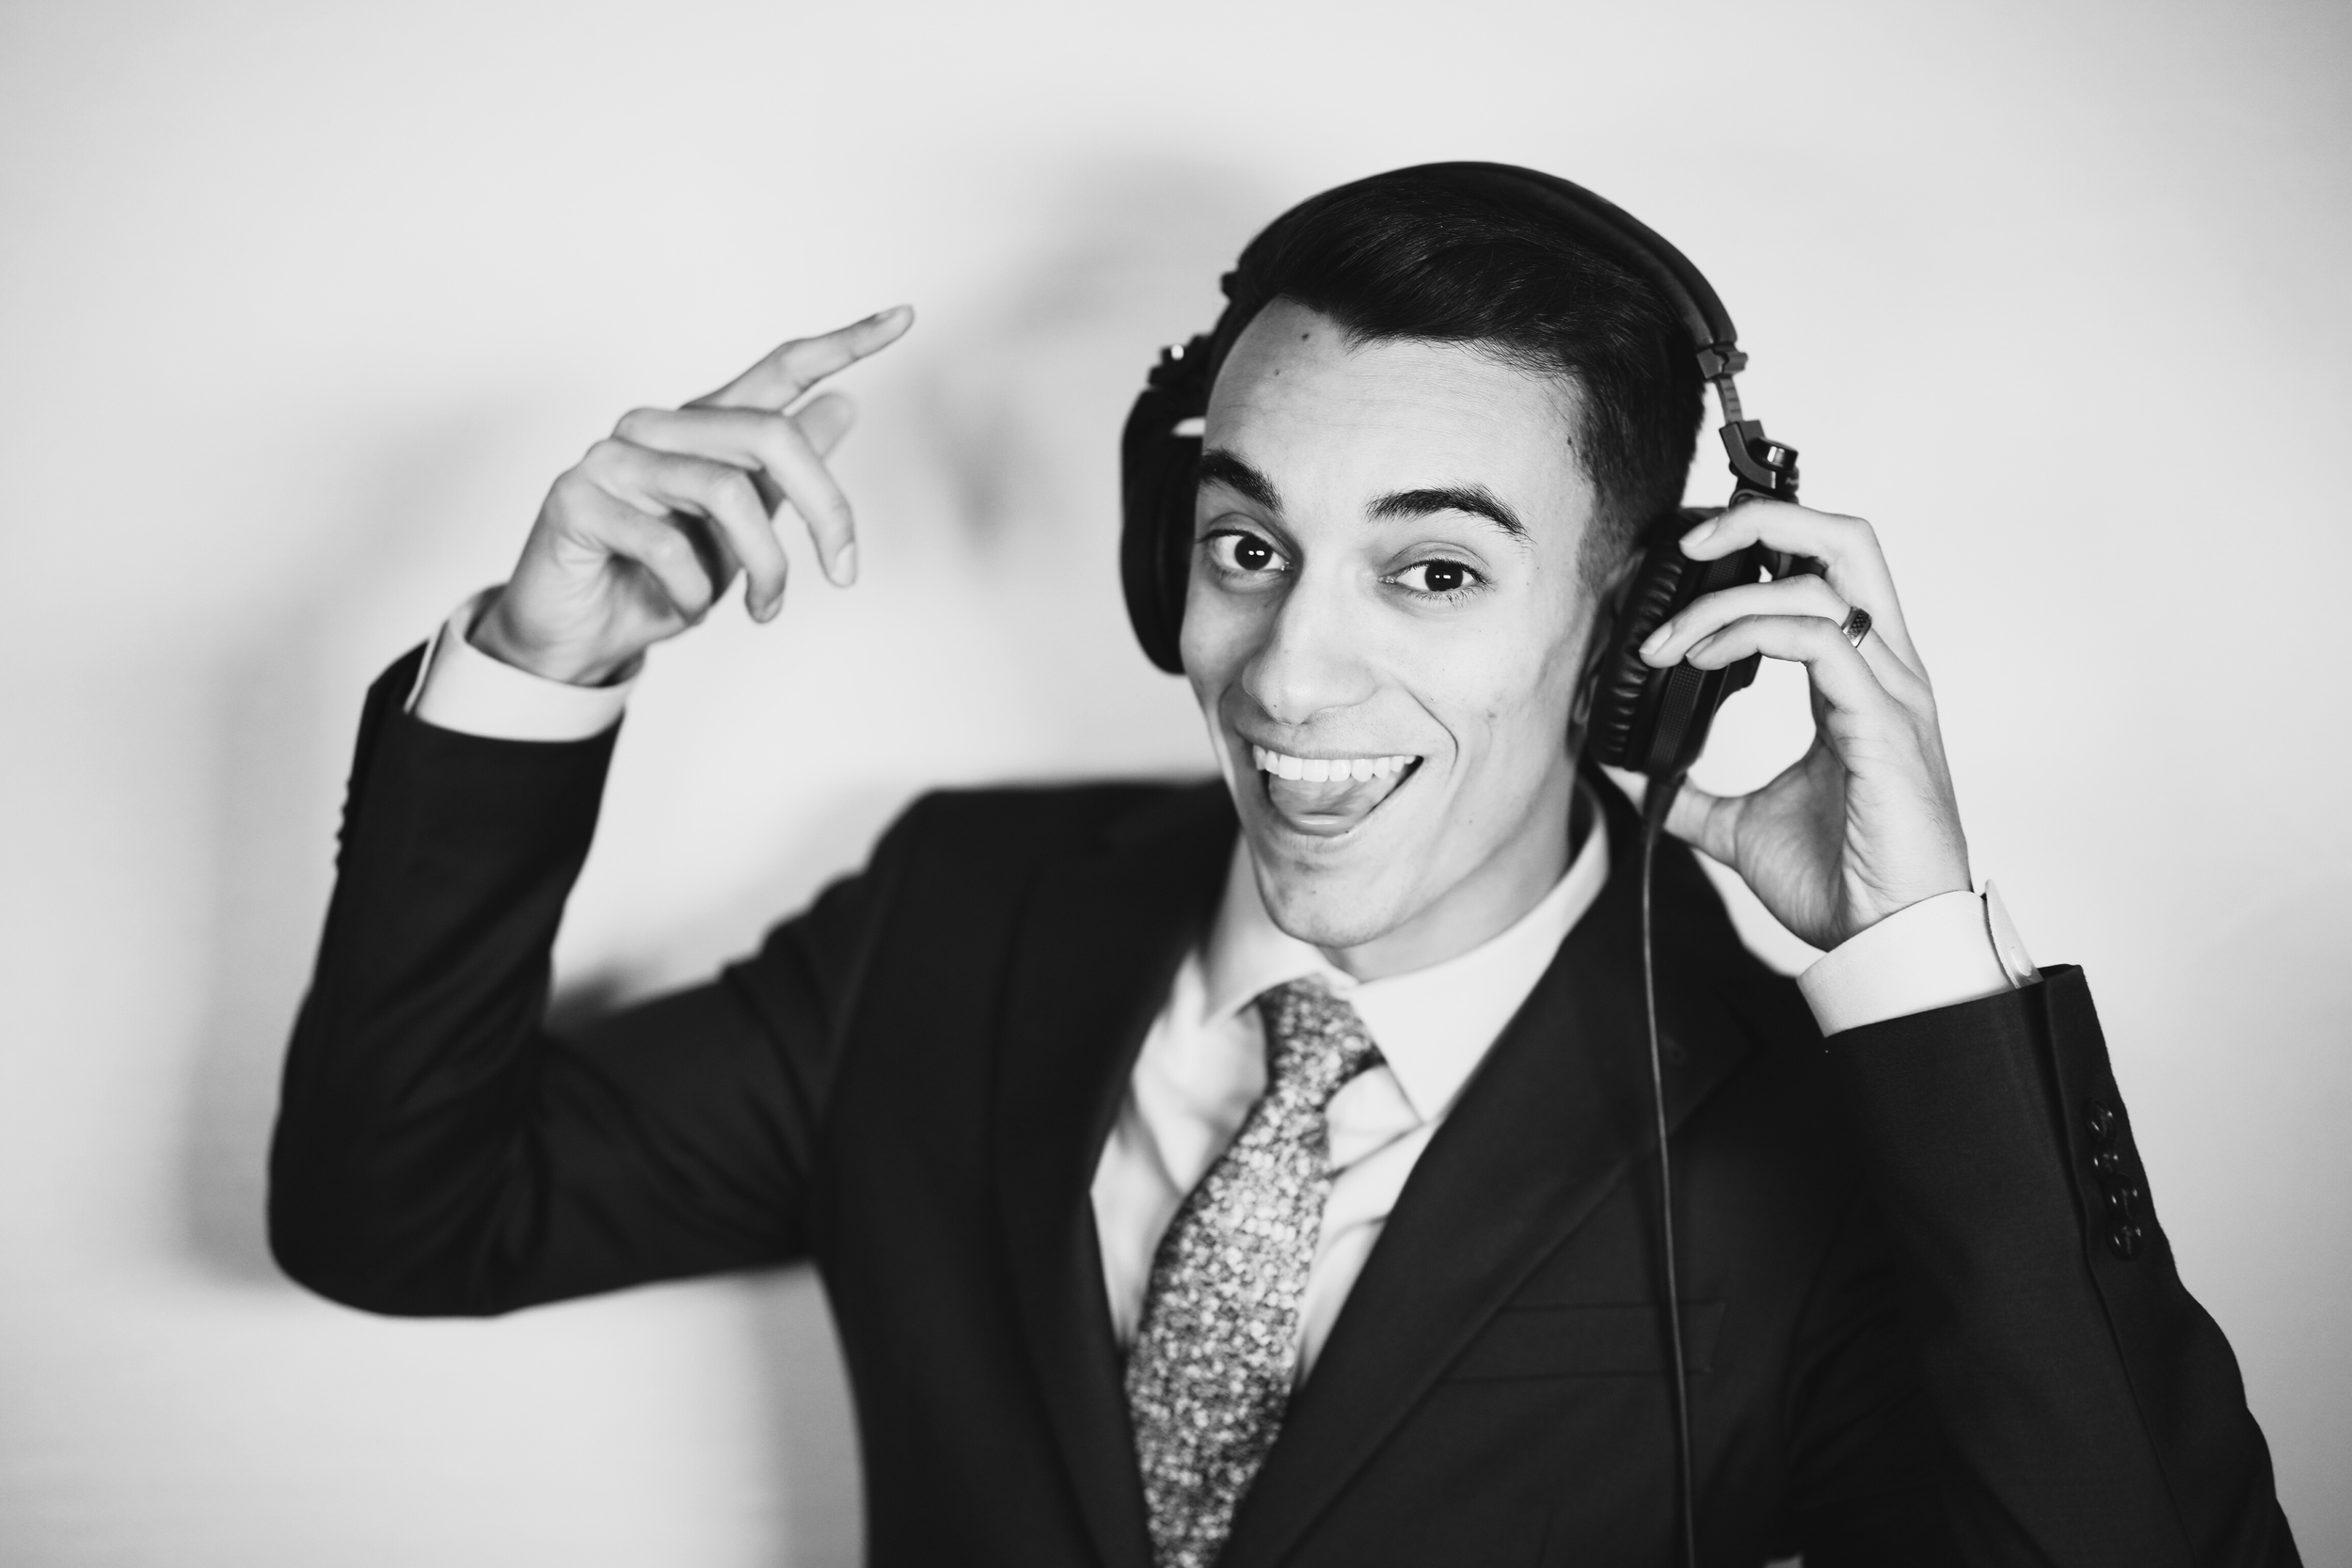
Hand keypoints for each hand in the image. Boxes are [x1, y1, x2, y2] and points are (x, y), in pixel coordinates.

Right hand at [473, 306, 916, 685]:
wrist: (580, 636)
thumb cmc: (659, 580)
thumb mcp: (742, 532)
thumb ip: (785, 475)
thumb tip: (847, 405)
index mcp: (705, 427)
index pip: (780, 368)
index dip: (843, 343)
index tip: (905, 317)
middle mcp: (660, 426)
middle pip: (772, 436)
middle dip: (825, 511)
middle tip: (844, 573)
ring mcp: (613, 456)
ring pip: (728, 494)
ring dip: (764, 569)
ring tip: (762, 610)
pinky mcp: (577, 498)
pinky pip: (669, 547)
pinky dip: (696, 592)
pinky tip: (686, 608)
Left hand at [1635, 500, 1970, 949]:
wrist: (1887, 945)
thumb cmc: (1843, 884)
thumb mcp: (1741, 827)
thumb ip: (1692, 793)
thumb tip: (1629, 774)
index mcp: (1861, 683)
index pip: (1826, 572)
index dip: (1762, 544)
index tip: (1684, 565)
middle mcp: (1885, 672)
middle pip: (1848, 539)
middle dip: (1764, 517)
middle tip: (1688, 544)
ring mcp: (1892, 693)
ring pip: (1828, 576)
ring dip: (1729, 595)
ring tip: (1665, 641)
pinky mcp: (1884, 723)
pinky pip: (1822, 639)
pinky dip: (1751, 632)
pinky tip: (1701, 661)